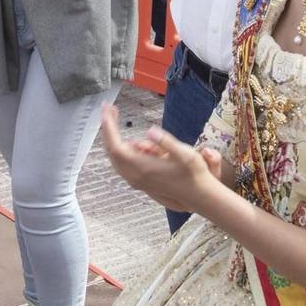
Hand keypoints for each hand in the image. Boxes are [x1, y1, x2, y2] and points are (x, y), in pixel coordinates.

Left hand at [98, 105, 223, 212]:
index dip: (109, 127)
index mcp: (143, 168)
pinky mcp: (140, 182)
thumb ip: (166, 141)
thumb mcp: (185, 154)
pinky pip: (122, 164)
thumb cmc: (194, 175)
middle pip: (111, 151)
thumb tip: (150, 130)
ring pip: (115, 158)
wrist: (199, 196)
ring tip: (116, 120)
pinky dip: (121, 149)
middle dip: (108, 129)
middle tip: (109, 110)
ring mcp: (136, 181)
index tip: (107, 110)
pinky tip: (134, 142)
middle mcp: (135, 176)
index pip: (115, 146)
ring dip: (113, 138)